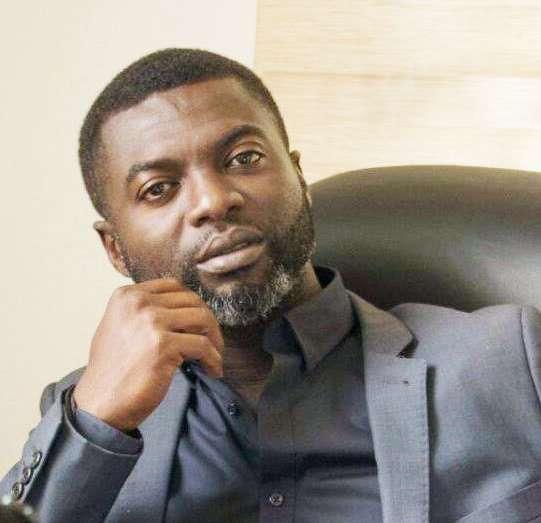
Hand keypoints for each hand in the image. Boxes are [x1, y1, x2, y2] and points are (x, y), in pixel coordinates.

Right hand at [73, 278, 222, 430]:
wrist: (99, 404)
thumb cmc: (113, 370)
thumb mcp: (121, 326)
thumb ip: (145, 311)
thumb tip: (185, 309)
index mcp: (127, 295)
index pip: (174, 286)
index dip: (192, 305)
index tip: (199, 324)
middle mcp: (138, 303)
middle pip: (192, 301)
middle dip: (207, 322)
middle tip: (212, 342)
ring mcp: (151, 322)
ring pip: (203, 319)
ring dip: (215, 339)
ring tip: (214, 356)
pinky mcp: (163, 346)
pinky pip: (203, 346)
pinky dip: (213, 359)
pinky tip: (212, 370)